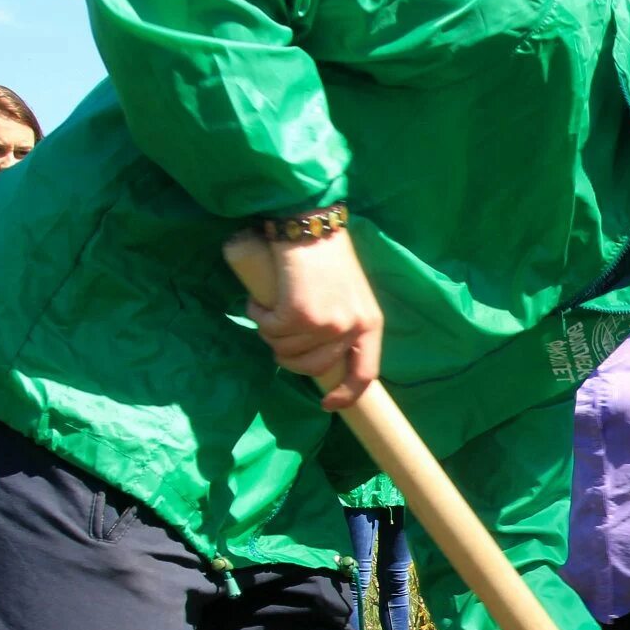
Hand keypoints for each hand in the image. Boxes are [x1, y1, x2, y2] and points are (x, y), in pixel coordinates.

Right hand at [248, 227, 382, 410]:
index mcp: (370, 324)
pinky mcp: (298, 315)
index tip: (327, 404)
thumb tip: (321, 353)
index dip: (346, 395)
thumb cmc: (327, 255)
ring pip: (286, 351)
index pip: (364, 374)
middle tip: (278, 334)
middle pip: (315, 368)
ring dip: (271, 334)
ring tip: (270, 308)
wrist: (309, 225)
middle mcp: (351, 328)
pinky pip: (270, 331)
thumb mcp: (350, 294)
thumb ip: (344, 322)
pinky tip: (260, 299)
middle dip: (289, 357)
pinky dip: (258, 315)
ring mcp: (326, 324)